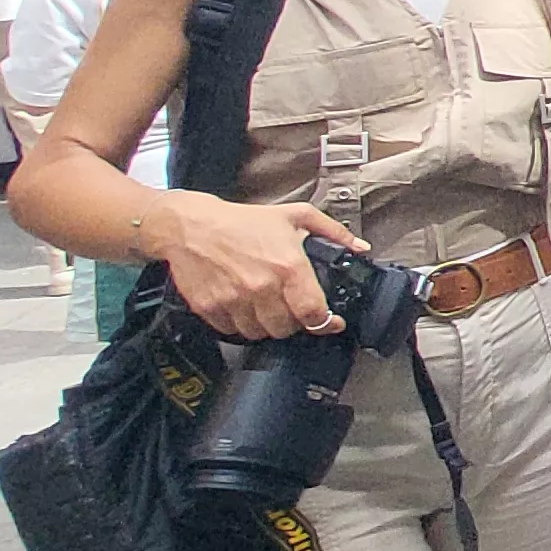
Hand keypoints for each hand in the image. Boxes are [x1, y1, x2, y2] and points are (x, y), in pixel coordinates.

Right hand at [159, 193, 366, 340]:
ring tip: (265, 305)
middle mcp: (261, 287)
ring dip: (266, 325)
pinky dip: (240, 324)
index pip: (314, 313)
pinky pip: (232, 331)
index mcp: (287, 266)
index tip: (330, 322)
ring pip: (260, 334)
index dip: (326, 323)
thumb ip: (333, 232)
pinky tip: (242, 306)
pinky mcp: (210, 308)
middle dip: (293, 321)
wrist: (190, 226)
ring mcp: (234, 300)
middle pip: (287, 329)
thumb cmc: (241, 221)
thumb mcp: (295, 216)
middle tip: (289, 306)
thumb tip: (360, 247)